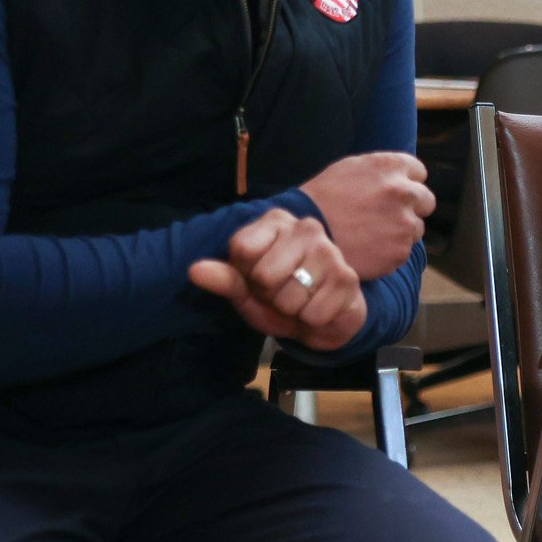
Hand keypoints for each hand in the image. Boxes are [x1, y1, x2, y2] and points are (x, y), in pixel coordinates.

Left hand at [187, 208, 366, 350]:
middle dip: (270, 295)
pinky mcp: (347, 278)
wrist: (325, 318)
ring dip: (292, 310)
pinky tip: (320, 308)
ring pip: (288, 298)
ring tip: (302, 301)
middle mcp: (306, 228)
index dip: (246, 274)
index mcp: (276, 222)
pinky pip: (312, 314)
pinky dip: (312, 320)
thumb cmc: (281, 298)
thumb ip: (224, 280)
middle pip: (264, 276)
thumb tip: (194, 271)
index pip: (242, 250)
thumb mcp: (247, 291)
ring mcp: (330, 252)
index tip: (259, 277)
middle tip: (284, 293)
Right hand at [299, 151, 435, 279]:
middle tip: (385, 216)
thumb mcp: (350, 169)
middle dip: (411, 207)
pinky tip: (367, 247)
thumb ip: (383, 171)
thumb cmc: (322, 199)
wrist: (304, 233)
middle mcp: (403, 192)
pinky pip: (404, 250)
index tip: (392, 193)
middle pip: (426, 201)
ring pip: (416, 228)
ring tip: (370, 233)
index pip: (418, 172)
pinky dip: (390, 251)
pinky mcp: (400, 251)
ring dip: (400, 231)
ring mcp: (404, 223)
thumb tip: (407, 176)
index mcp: (390, 167)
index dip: (405, 182)